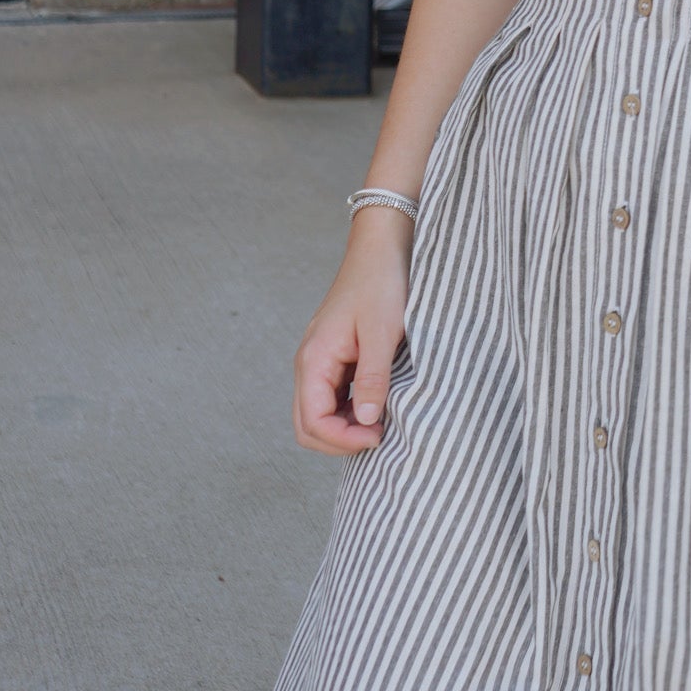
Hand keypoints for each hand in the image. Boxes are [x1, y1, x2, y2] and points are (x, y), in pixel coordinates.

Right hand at [293, 210, 411, 455]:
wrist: (380, 249)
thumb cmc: (381, 284)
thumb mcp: (382, 333)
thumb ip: (373, 379)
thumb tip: (366, 422)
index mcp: (314, 360)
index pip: (311, 422)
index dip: (343, 440)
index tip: (379, 436)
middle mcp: (309, 364)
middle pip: (307, 426)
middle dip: (339, 442)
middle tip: (379, 437)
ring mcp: (320, 362)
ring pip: (318, 414)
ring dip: (344, 429)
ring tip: (381, 425)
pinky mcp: (334, 358)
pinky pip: (332, 398)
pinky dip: (349, 412)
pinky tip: (377, 407)